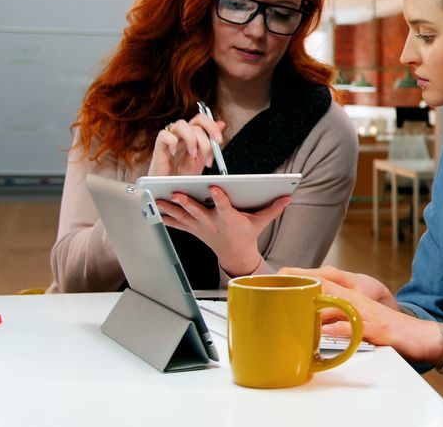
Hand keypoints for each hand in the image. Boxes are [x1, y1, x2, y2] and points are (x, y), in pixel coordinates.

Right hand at [148, 113, 225, 175]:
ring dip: (191, 139)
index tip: (219, 140)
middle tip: (208, 156)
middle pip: (196, 123)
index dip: (212, 126)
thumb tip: (222, 124)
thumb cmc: (183, 174)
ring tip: (193, 155)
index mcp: (192, 135)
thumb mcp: (202, 158)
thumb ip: (211, 141)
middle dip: (206, 141)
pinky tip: (175, 153)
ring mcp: (170, 138)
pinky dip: (172, 142)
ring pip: (181, 124)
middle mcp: (181, 134)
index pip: (202, 119)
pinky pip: (164, 135)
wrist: (170, 189)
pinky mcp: (159, 147)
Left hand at [156, 186, 288, 275]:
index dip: (220, 197)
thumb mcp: (261, 221)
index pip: (224, 206)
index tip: (214, 188)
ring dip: (170, 208)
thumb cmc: (246, 234)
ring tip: (158, 199)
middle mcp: (212, 223)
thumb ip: (273, 208)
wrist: (234, 254)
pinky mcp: (193, 229)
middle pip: (197, 211)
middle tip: (176, 193)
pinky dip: (165, 217)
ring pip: (183, 216)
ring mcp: (200, 227)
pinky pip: (177, 223)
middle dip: (186, 203)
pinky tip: (153, 210)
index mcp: (229, 219)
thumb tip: (288, 197)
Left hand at [280, 266, 442, 364]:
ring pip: (343, 304)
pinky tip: (329, 330)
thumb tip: (318, 323)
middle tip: (282, 275)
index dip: (307, 275)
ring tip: (297, 300)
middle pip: (332, 285)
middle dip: (307, 280)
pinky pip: (360, 329)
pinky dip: (344, 329)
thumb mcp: (364, 322)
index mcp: (357, 299)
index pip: (329, 281)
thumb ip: (342, 319)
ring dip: (319, 301)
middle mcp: (362, 303)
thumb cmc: (393, 331)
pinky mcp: (380, 330)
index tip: (281, 272)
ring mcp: (371, 315)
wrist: (425, 336)